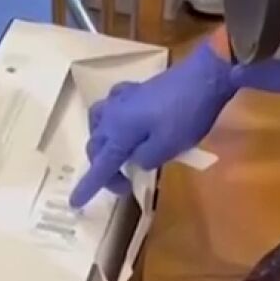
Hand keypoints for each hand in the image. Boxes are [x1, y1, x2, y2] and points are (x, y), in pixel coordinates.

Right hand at [70, 42, 237, 207]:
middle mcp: (113, 115)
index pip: (101, 166)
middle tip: (124, 184)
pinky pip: (113, 104)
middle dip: (102, 167)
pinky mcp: (136, 90)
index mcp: (119, 132)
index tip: (75, 203)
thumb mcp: (168, 147)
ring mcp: (123, 99)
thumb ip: (146, 159)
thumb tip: (136, 160)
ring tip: (114, 153)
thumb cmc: (187, 115)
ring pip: (98, 121)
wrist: (204, 77)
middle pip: (96, 144)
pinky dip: (112, 117)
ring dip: (101, 140)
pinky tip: (124, 120)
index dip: (89, 186)